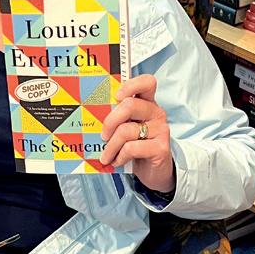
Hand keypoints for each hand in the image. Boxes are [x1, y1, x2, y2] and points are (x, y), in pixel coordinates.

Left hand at [99, 74, 174, 192]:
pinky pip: (131, 148)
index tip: (116, 96)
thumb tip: (94, 116)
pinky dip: (119, 156)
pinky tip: (117, 161)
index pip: (147, 82)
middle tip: (103, 136)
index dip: (131, 85)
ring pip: (126, 130)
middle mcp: (156, 113)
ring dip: (111, 146)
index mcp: (148, 103)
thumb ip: (118, 118)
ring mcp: (160, 130)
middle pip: (129, 105)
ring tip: (106, 155)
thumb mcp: (128, 128)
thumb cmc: (138, 146)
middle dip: (110, 121)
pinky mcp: (160, 148)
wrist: (156, 171)